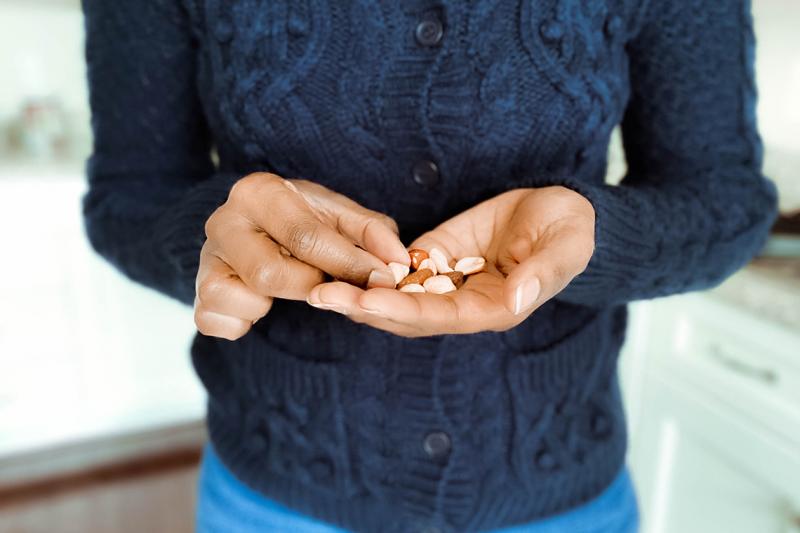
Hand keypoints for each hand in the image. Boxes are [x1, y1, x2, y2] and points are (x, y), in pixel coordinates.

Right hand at [194, 172, 408, 339]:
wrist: (255, 227)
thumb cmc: (304, 221)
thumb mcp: (340, 216)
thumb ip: (372, 233)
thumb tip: (399, 260)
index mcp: (259, 192)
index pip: (306, 237)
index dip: (349, 264)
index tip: (383, 279)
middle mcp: (223, 221)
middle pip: (271, 274)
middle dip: (310, 286)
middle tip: (327, 283)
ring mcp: (205, 259)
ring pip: (245, 299)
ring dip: (276, 303)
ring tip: (288, 285)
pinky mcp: (198, 293)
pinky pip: (215, 323)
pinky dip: (242, 323)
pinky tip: (260, 305)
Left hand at [306, 186, 594, 336]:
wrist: (559, 211)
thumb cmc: (570, 230)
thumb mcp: (568, 245)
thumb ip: (544, 272)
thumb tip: (517, 297)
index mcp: (495, 308)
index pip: (442, 317)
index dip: (403, 311)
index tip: (366, 303)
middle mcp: (464, 303)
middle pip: (408, 314)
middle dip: (365, 308)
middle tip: (321, 296)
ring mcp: (447, 282)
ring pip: (397, 296)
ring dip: (359, 293)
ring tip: (316, 286)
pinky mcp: (436, 257)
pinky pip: (400, 269)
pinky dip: (370, 269)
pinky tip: (337, 263)